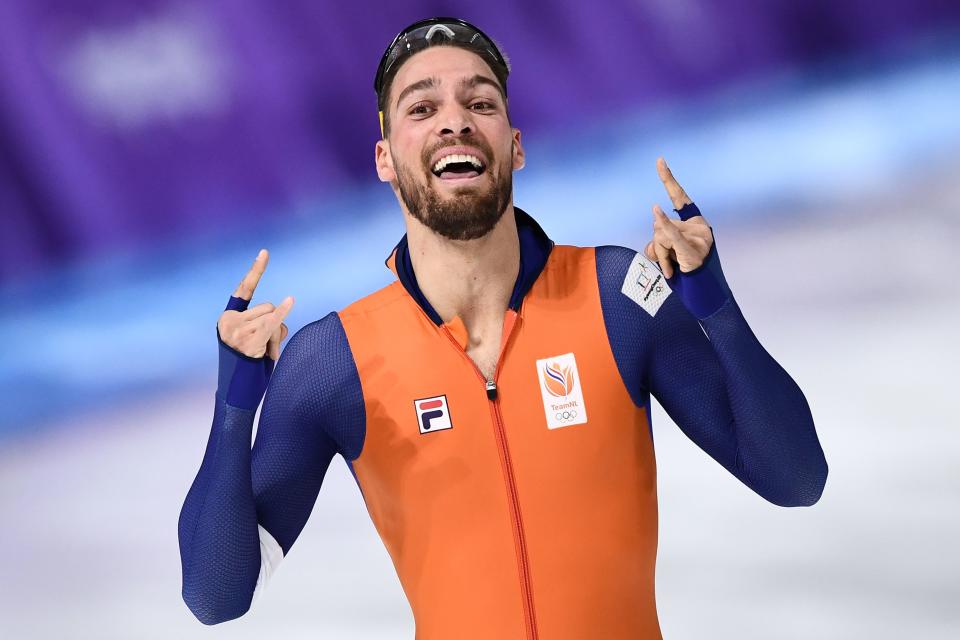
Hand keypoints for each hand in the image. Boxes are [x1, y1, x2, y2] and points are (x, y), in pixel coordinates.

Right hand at [217, 249, 293, 359]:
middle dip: (274, 323)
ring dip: (276, 335)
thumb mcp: (253, 337)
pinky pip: (272, 322)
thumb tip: (279, 321)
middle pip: (266, 306)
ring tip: (265, 353)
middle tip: (266, 346)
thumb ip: (264, 322)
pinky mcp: (249, 340)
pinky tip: (291, 299)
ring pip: (272, 317)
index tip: (265, 252)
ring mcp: (237, 331)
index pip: (245, 288)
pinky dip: (282, 312)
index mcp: (228, 316)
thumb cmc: (248, 362)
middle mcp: (228, 321)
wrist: (237, 389)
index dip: (256, 270)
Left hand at [643, 157, 713, 278]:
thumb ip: (659, 236)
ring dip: (659, 255)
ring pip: (660, 235)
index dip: (668, 179)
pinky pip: (673, 237)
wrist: (702, 294)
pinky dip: (665, 225)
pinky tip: (655, 210)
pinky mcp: (693, 251)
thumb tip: (656, 224)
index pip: (679, 197)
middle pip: (659, 225)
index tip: (659, 160)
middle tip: (668, 264)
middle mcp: (700, 226)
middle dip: (657, 245)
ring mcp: (699, 238)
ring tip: (671, 269)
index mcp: (695, 221)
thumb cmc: (685, 271)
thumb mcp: (668, 250)